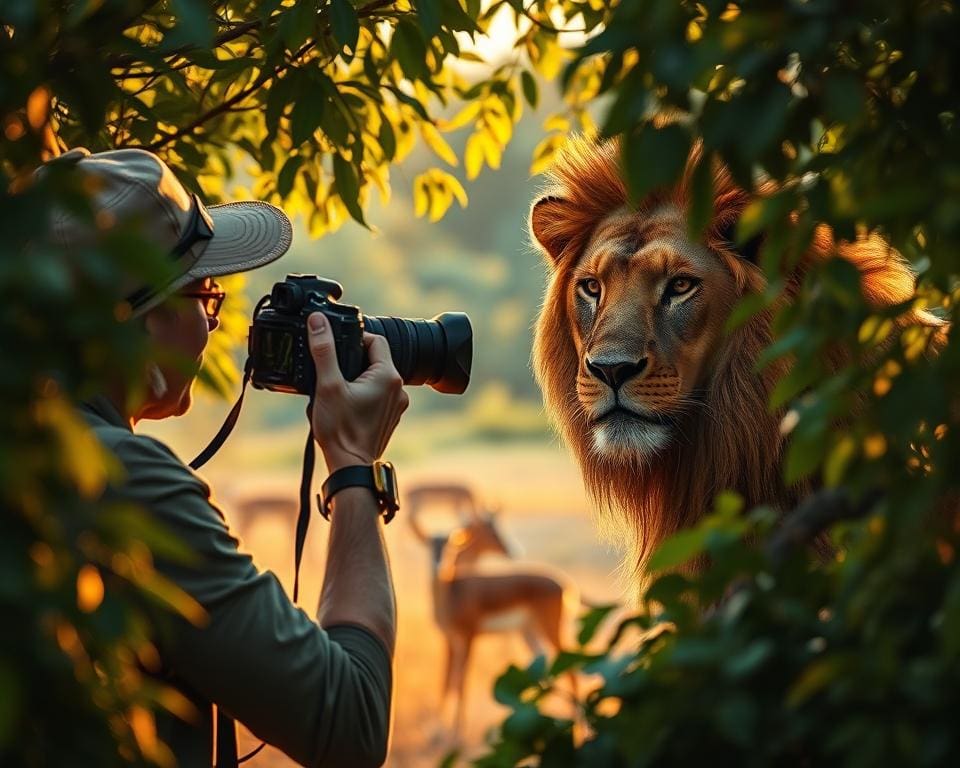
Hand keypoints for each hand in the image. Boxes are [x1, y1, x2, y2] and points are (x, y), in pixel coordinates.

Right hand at [306, 312, 408, 471]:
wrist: (350, 467)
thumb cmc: (340, 430)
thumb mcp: (327, 385)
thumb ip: (324, 350)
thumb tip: (318, 321)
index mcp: (388, 376)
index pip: (375, 340)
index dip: (354, 337)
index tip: (335, 345)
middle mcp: (398, 389)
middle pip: (375, 359)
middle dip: (352, 359)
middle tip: (331, 368)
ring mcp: (396, 405)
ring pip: (375, 377)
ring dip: (355, 377)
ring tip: (335, 388)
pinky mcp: (389, 417)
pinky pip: (376, 395)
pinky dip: (361, 394)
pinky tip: (344, 404)